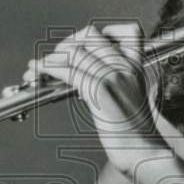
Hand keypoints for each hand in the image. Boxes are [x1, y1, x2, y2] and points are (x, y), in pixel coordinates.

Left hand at [24, 22, 172, 177]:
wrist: (144, 152)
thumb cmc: (134, 132)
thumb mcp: (129, 97)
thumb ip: (114, 80)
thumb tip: (82, 71)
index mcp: (137, 65)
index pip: (126, 30)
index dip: (101, 32)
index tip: (83, 45)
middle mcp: (127, 65)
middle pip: (91, 34)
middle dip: (67, 43)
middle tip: (56, 58)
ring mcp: (115, 76)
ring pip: (76, 51)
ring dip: (51, 58)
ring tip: (39, 68)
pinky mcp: (102, 90)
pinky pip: (70, 71)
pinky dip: (49, 68)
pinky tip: (40, 73)